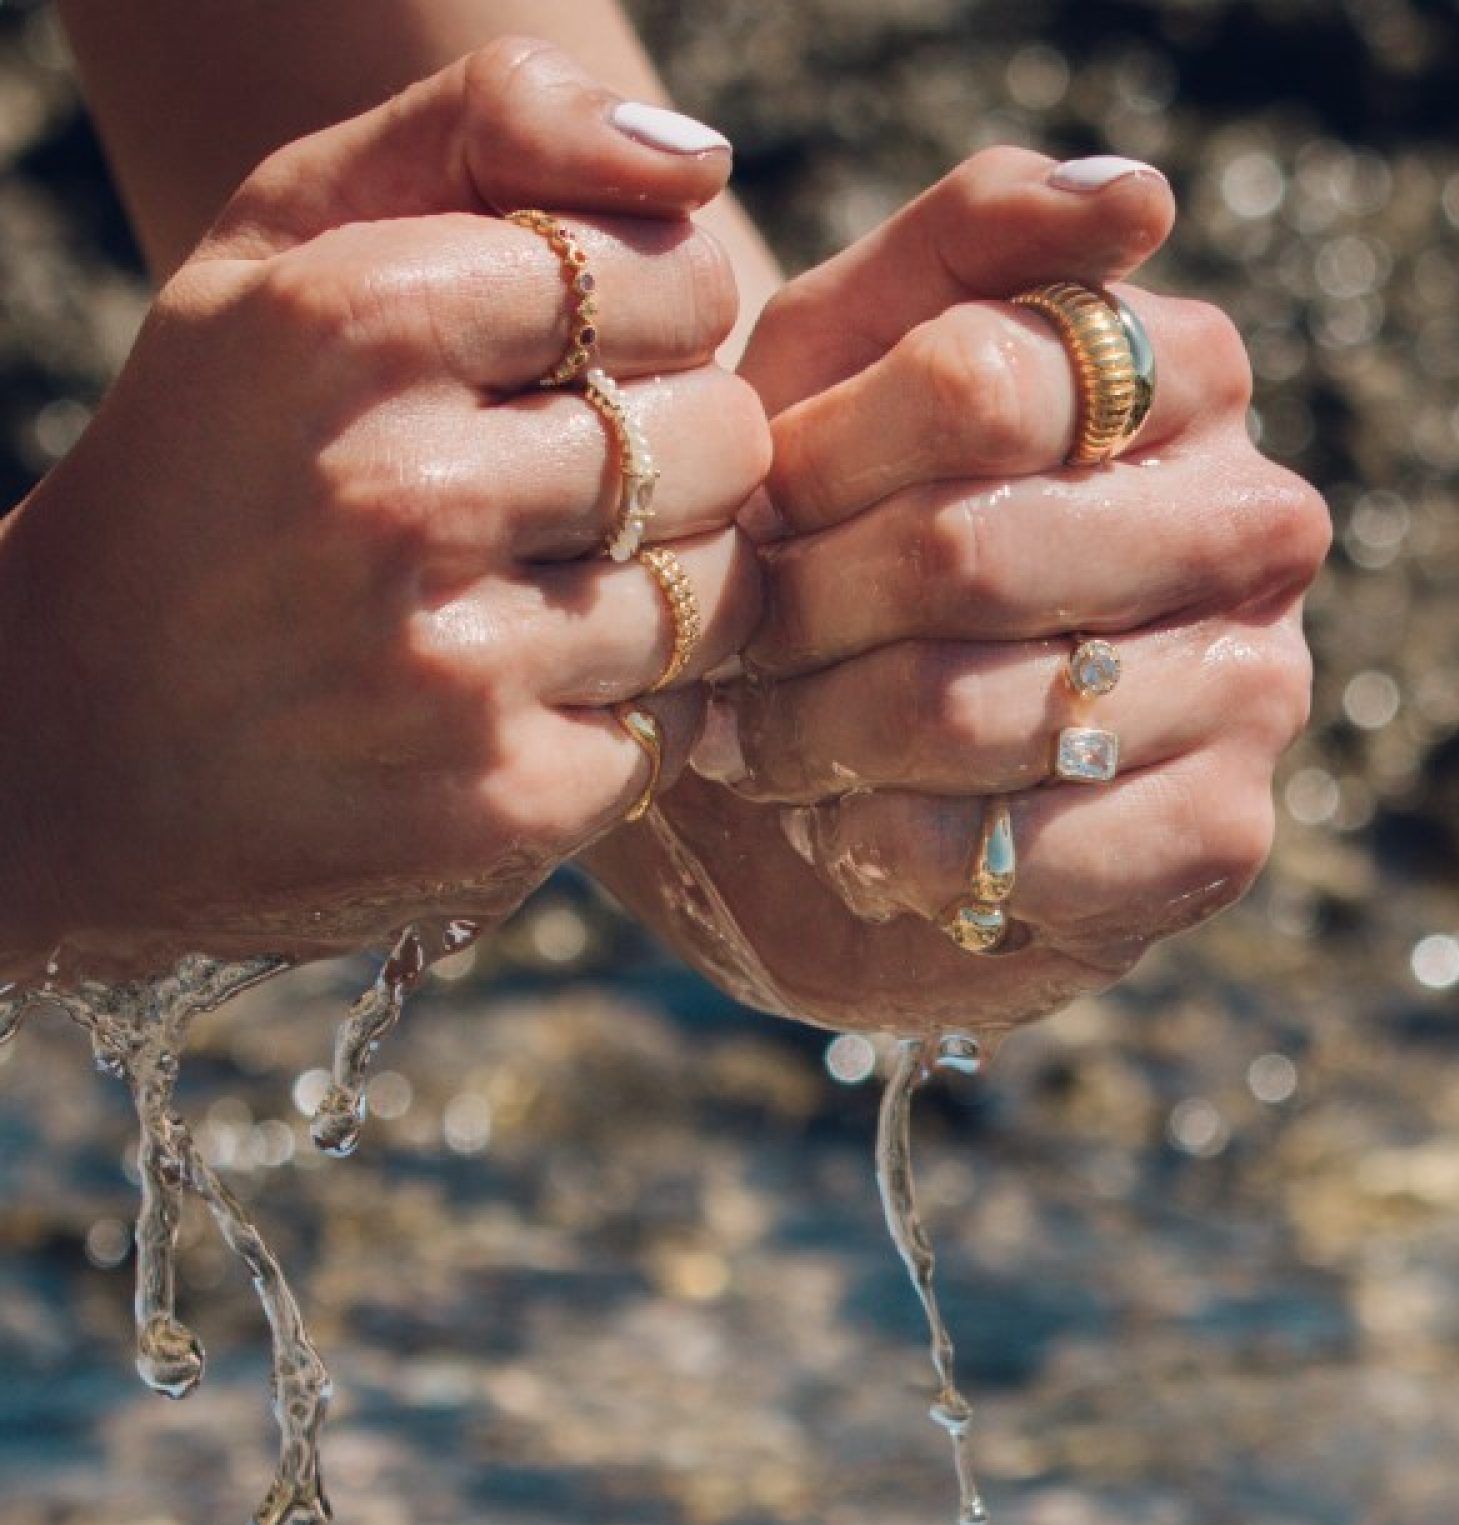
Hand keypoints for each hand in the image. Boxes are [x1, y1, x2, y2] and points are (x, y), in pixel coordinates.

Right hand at [0, 39, 766, 981]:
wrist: (84, 736)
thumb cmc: (227, 461)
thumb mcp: (294, 243)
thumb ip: (493, 134)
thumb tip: (702, 162)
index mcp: (354, 324)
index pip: (673, 283)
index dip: (663, 324)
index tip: (589, 361)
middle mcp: (403, 497)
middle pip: (721, 440)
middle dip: (678, 459)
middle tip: (578, 491)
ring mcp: (453, 667)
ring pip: (716, 597)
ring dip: (665, 598)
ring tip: (546, 596)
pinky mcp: (498, 803)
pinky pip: (674, 729)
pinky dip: (630, 717)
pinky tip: (530, 699)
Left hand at [592, 149, 1328, 1034]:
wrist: (876, 775)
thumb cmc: (855, 541)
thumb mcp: (856, 366)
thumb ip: (960, 250)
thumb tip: (1139, 197)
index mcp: (1183, 374)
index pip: (969, 383)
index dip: (815, 466)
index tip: (755, 513)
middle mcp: (1255, 521)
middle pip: (965, 555)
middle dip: (802, 620)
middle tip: (735, 659)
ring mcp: (1258, 686)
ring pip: (976, 712)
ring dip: (823, 745)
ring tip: (774, 747)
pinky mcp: (1224, 833)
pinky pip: (1019, 849)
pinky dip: (891, 854)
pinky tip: (858, 837)